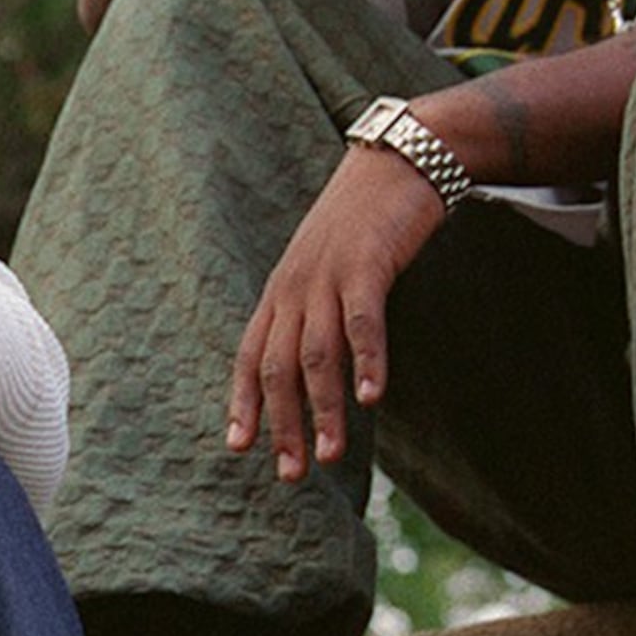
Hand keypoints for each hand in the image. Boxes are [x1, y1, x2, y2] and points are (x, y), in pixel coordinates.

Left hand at [227, 143, 448, 480]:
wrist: (396, 161)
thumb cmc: (365, 224)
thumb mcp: (327, 269)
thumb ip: (317, 313)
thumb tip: (320, 367)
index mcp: (282, 291)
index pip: (251, 356)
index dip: (243, 402)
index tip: (240, 447)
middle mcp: (295, 287)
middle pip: (279, 367)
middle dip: (284, 424)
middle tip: (293, 474)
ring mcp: (328, 275)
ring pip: (317, 355)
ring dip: (324, 409)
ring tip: (330, 455)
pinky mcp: (366, 264)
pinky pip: (361, 322)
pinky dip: (365, 362)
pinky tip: (372, 399)